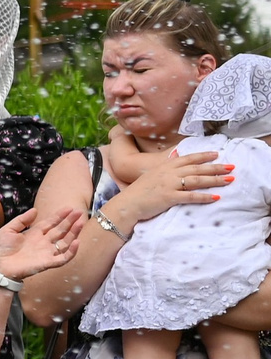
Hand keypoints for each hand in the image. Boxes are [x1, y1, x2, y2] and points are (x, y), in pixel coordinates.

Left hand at [0, 207, 83, 281]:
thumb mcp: (8, 230)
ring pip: (65, 242)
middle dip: (69, 221)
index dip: (59, 216)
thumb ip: (22, 220)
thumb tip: (35, 210)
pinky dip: (71, 251)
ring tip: (80, 222)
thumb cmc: (0, 250)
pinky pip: (63, 258)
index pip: (50, 223)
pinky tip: (76, 241)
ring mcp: (46, 252)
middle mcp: (43, 242)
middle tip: (78, 212)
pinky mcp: (47, 263)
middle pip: (60, 230)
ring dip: (73, 233)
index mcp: (34, 234)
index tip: (69, 208)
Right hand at [105, 150, 232, 226]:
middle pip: (196, 168)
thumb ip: (166, 166)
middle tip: (231, 167)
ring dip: (214, 180)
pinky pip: (190, 196)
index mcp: (165, 166)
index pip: (188, 158)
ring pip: (196, 180)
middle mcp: (168, 173)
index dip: (203, 156)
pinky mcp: (169, 197)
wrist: (127, 204)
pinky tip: (215, 197)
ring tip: (229, 180)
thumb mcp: (152, 174)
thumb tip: (176, 156)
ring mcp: (169, 185)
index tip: (217, 154)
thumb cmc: (139, 191)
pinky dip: (203, 197)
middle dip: (215, 167)